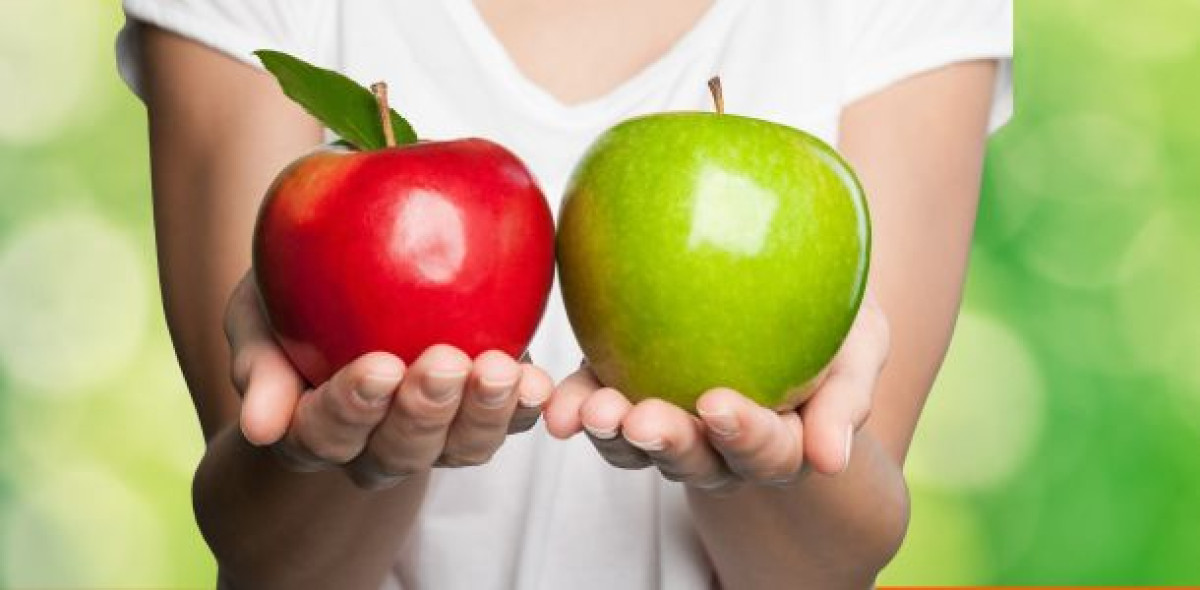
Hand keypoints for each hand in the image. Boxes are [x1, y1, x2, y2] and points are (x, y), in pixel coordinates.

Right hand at [224, 272, 553, 488]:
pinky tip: (537, 379)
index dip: (350, 408)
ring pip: (461, 448)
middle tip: (442, 363)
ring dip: (482, 413)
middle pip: (399, 451)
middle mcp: (375, 445)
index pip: (324, 433)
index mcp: (313, 427)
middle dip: (423, 411)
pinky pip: (509, 420)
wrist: (355, 273)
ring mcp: (436, 434)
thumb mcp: (258, 313)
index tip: (377, 366)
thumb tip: (260, 427)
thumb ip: (258, 361)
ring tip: (499, 371)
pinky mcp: (484, 411)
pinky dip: (525, 404)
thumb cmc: (292, 293)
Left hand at [543, 292, 888, 490]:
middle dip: (666, 443)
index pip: (766, 449)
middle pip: (693, 459)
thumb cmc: (837, 320)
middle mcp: (719, 446)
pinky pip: (595, 408)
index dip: (743, 435)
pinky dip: (574, 405)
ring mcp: (668, 422)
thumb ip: (848, 399)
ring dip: (610, 433)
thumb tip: (830, 461)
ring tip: (590, 411)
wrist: (789, 286)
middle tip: (641, 420)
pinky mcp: (625, 390)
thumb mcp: (861, 347)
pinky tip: (555, 400)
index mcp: (779, 442)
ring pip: (636, 446)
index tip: (718, 404)